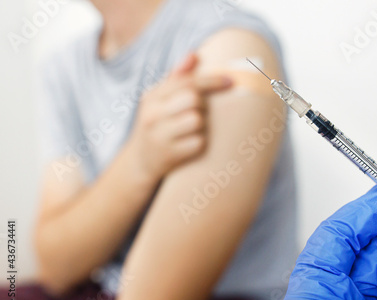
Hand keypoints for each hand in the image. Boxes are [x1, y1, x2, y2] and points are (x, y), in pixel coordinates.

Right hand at [126, 53, 231, 182]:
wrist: (139, 162)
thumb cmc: (156, 124)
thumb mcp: (159, 100)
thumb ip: (177, 77)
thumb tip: (193, 54)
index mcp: (151, 97)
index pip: (186, 81)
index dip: (211, 80)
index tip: (230, 81)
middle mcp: (152, 115)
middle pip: (193, 99)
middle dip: (203, 104)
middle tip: (199, 112)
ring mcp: (159, 136)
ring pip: (197, 120)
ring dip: (202, 125)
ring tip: (192, 129)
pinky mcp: (169, 155)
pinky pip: (198, 142)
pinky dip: (199, 142)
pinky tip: (190, 144)